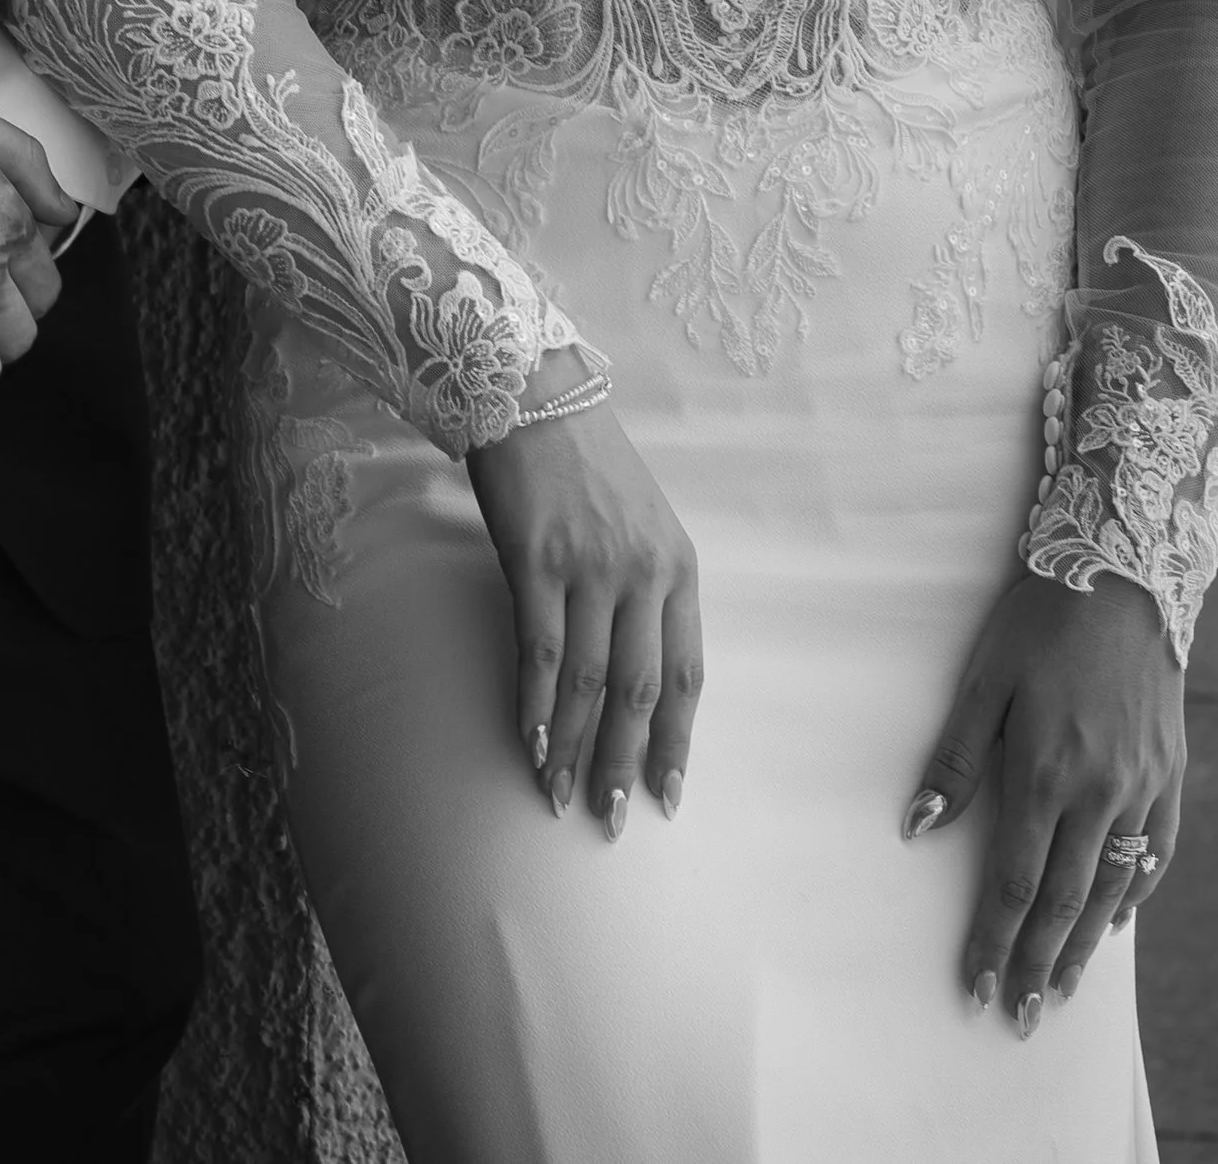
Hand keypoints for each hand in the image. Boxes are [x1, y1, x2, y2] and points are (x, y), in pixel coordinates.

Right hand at [465, 399, 702, 840]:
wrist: (535, 396)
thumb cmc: (585, 464)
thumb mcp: (641, 525)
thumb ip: (644, 590)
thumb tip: (632, 668)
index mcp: (680, 570)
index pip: (687, 675)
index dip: (678, 742)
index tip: (669, 795)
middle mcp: (644, 574)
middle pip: (641, 692)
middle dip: (627, 764)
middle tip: (613, 820)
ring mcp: (590, 569)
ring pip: (589, 684)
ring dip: (574, 750)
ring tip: (559, 798)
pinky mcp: (536, 562)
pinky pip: (541, 652)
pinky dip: (536, 706)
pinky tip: (529, 744)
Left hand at [903, 573, 1184, 1037]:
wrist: (1126, 573)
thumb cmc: (1037, 625)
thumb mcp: (982, 684)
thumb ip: (953, 763)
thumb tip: (918, 830)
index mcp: (1046, 775)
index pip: (1015, 884)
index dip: (994, 941)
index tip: (976, 987)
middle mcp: (1103, 792)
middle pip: (1065, 902)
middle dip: (1037, 965)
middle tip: (1019, 1018)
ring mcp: (1146, 785)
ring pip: (1114, 887)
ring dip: (1085, 945)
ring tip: (1061, 990)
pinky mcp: (1173, 770)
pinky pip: (1157, 851)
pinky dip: (1134, 893)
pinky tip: (1113, 920)